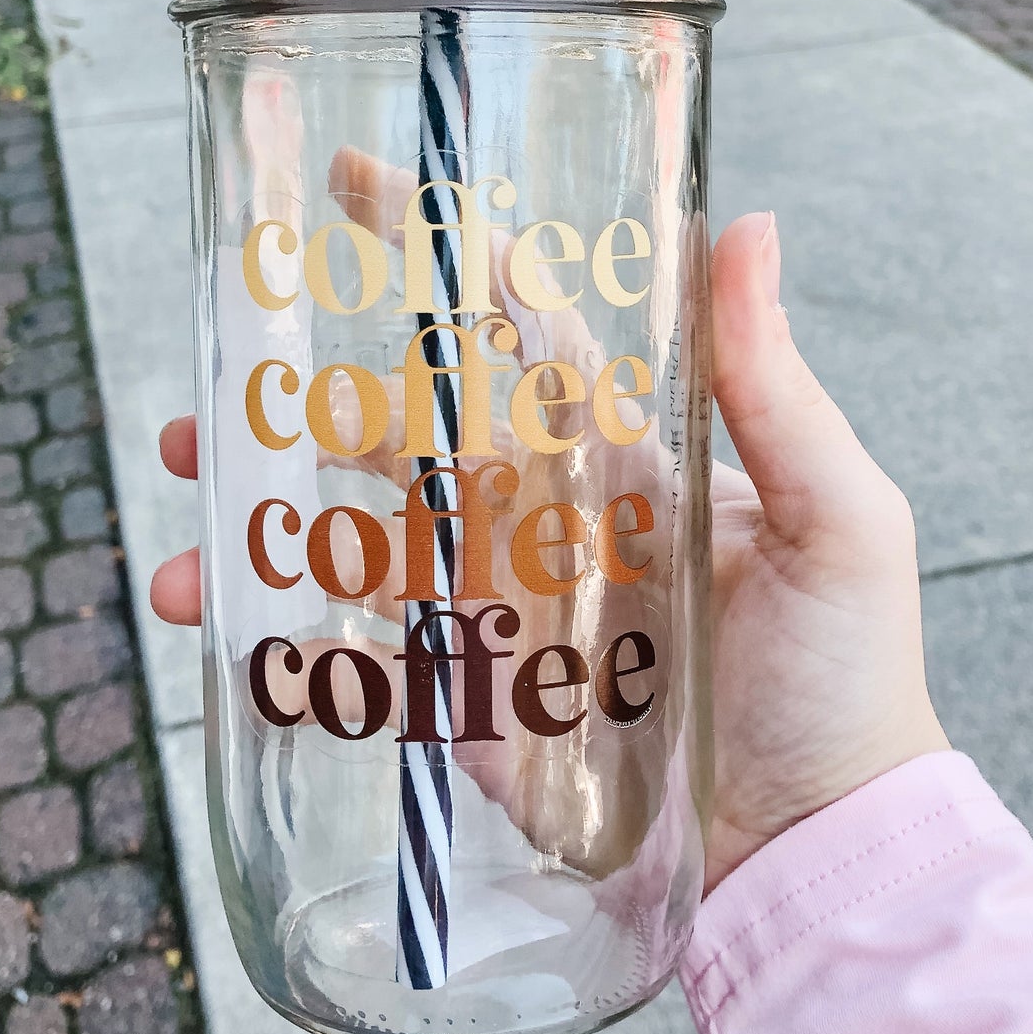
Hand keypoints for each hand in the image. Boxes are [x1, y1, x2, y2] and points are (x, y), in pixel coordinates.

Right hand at [151, 208, 948, 894]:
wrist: (816, 846)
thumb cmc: (846, 671)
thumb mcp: (835, 513)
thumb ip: (772, 383)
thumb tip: (750, 226)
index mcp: (615, 454)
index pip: (512, 331)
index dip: (437, 256)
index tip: (358, 187)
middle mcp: (545, 516)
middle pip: (401, 437)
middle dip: (304, 405)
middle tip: (218, 389)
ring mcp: (502, 610)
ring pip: (360, 545)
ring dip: (266, 527)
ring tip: (186, 525)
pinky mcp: (476, 703)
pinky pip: (368, 669)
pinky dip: (292, 655)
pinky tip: (231, 644)